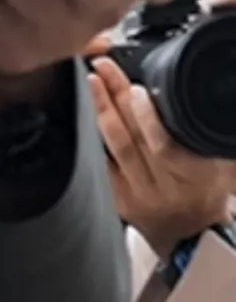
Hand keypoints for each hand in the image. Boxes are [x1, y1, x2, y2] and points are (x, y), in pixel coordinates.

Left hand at [89, 57, 235, 256]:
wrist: (187, 234)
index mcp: (194, 177)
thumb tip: (193, 96)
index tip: (138, 87)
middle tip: (105, 67)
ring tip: (92, 80)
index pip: (165, 144)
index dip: (149, 116)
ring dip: (100, 109)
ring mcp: (136, 193)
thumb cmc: (204, 191)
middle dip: (117, 97)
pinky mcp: (116, 197)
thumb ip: (203, 137)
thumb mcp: (219, 166)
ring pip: (113, 146)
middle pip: (133, 137)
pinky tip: (83, 110)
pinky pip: (100, 160)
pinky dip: (91, 133)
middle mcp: (163, 186)